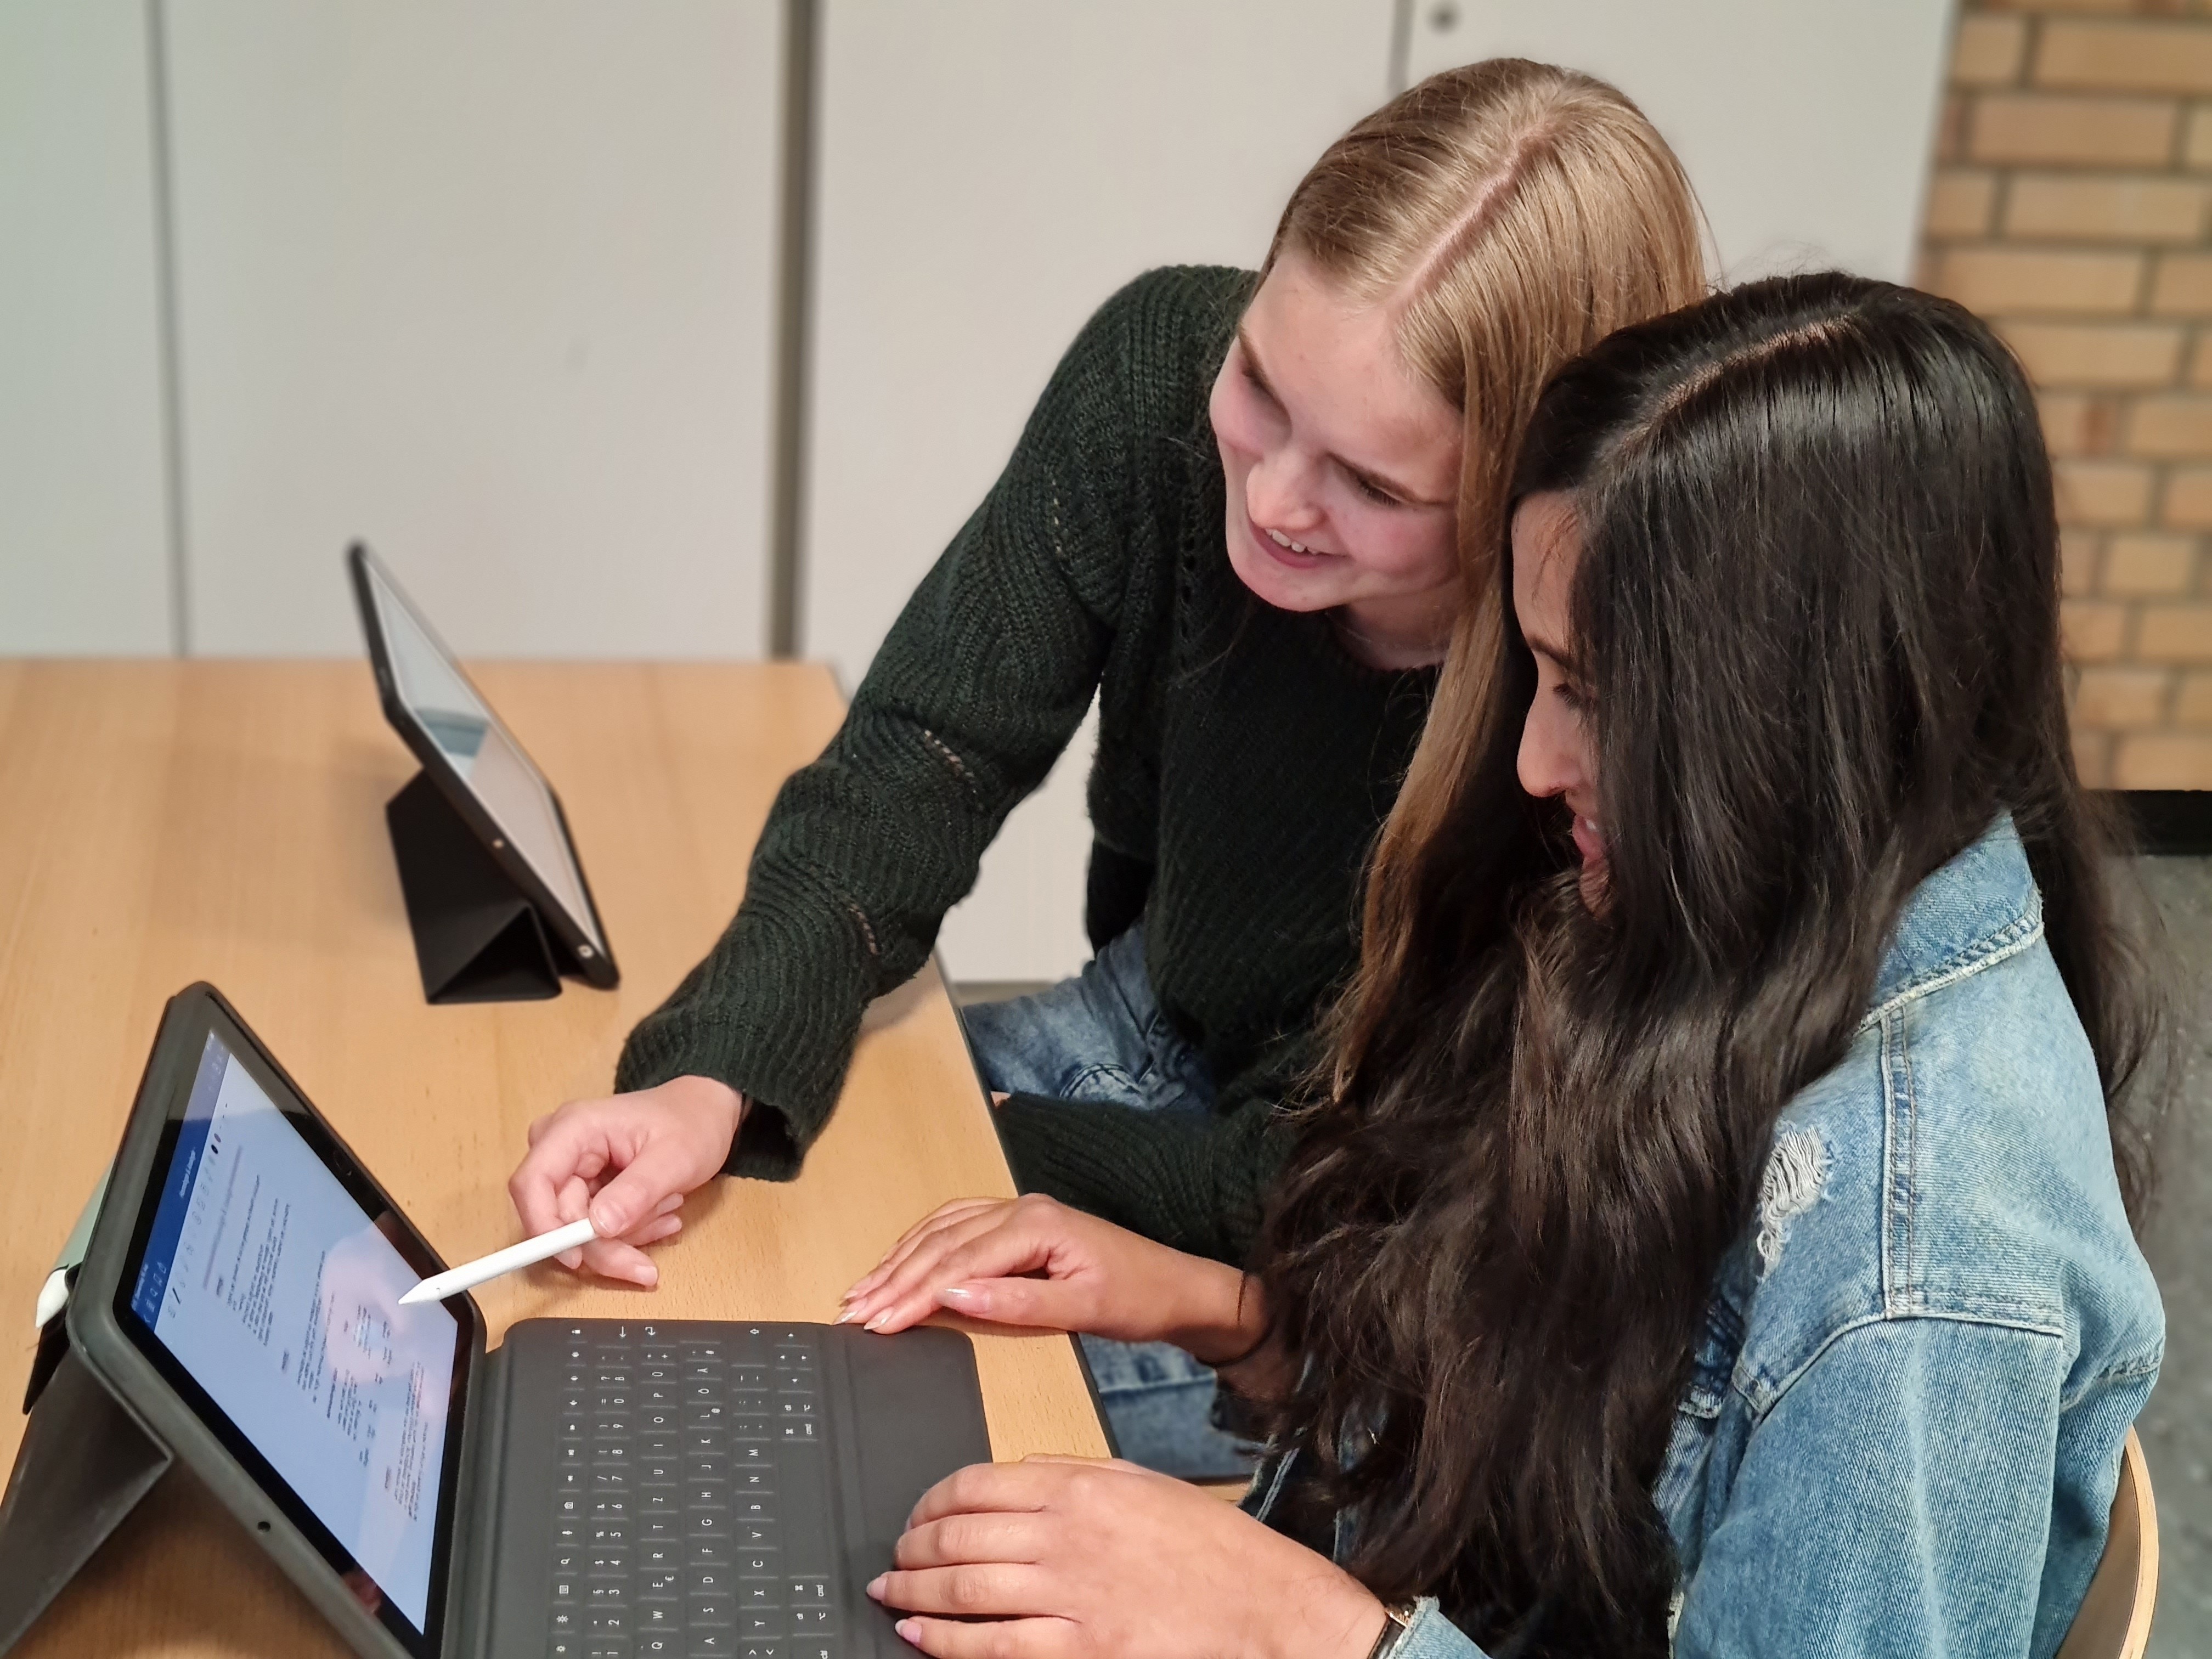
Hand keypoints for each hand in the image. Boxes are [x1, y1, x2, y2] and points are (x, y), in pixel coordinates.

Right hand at [507, 1075, 744, 1286]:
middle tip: (646, 1266)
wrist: (703, 1111)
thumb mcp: (676, 1158)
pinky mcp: (585, 1187)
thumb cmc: (691, 1123)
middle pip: (558, 1216)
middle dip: (603, 1245)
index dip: (544, 1226)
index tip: (577, 1259)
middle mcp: (563, 1147)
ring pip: (577, 1229)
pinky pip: (594, 1227)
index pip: (532, 1182)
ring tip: (667, 1211)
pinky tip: (660, 1214)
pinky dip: (627, 1232)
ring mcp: (572, 1168)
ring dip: (624, 1236)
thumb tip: (599, 1227)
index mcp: (575, 1127)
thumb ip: (637, 1192)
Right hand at [837, 1194, 1258, 1361]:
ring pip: (942, 1230)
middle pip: (941, 1243)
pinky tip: (899, 1261)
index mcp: (1035, 1224)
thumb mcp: (1083, 1310)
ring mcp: (1017, 1210)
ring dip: (898, 1260)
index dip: (911, 1293)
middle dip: (893, 1279)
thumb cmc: (1137, 1299)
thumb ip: (1017, 1304)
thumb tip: (953, 1296)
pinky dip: (921, 1245)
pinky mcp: (1018, 1223)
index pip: (957, 1261)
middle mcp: (1020, 1208)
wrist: (1177, 1286)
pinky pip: (956, 1225)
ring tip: (861, 1292)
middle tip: (853, 1312)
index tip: (876, 1322)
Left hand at [869, 1456, 1385, 1658]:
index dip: (932, 1500)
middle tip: (894, 1554)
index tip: (917, 1512)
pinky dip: (944, 1641)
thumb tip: (1013, 1476)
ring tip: (892, 1590)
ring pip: (964, 1588)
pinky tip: (920, 1635)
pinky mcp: (1079, 1649)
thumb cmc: (1216, 1553)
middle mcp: (1068, 1536)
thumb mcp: (1146, 1487)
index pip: (978, 1484)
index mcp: (1083, 1488)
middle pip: (959, 1534)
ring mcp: (1070, 1596)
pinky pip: (991, 1646)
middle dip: (912, 1545)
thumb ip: (1077, 1477)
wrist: (1271, 1616)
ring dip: (915, 1590)